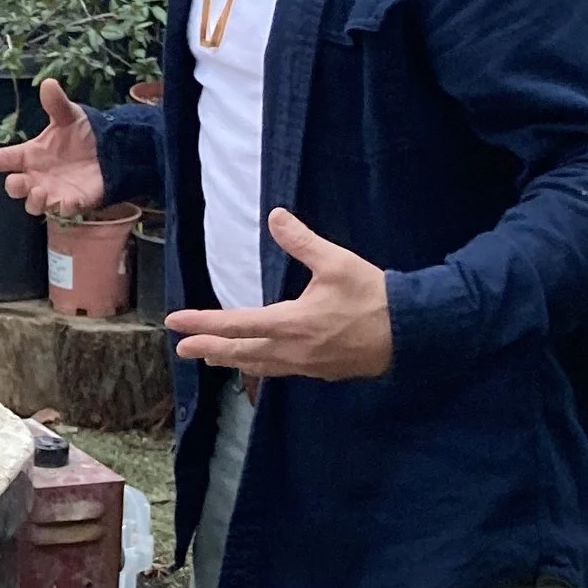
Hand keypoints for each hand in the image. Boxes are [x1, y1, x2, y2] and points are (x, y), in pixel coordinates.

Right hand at [0, 80, 105, 218]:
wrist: (110, 150)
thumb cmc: (81, 134)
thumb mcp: (69, 116)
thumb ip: (56, 104)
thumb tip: (48, 83)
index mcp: (31, 155)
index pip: (7, 159)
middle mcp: (37, 176)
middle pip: (17, 187)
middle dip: (14, 187)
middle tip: (16, 181)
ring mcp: (53, 191)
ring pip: (35, 204)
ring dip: (34, 200)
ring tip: (39, 191)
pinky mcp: (73, 202)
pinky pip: (64, 211)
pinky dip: (63, 208)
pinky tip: (65, 202)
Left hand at [166, 208, 393, 381]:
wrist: (412, 333)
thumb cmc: (373, 296)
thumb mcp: (337, 262)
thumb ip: (302, 241)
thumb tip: (276, 216)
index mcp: (290, 323)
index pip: (234, 324)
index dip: (202, 323)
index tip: (175, 323)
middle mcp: (292, 350)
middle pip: (239, 352)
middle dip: (208, 348)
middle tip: (181, 348)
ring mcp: (306, 365)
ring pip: (259, 365)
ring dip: (232, 360)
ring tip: (213, 357)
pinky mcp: (320, 371)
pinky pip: (280, 371)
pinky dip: (260, 365)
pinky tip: (258, 361)